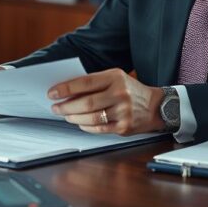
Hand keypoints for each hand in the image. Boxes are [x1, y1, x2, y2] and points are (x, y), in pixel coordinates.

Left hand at [49, 69, 164, 134]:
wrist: (155, 106)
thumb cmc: (129, 90)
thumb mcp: (115, 78)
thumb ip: (94, 83)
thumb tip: (67, 91)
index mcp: (115, 77)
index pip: (85, 82)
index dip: (66, 88)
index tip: (52, 93)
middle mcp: (120, 94)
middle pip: (86, 103)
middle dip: (66, 106)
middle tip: (55, 107)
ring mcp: (123, 111)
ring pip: (91, 118)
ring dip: (74, 117)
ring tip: (66, 115)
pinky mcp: (124, 127)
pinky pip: (99, 128)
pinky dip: (85, 126)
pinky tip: (79, 123)